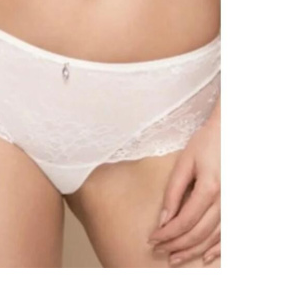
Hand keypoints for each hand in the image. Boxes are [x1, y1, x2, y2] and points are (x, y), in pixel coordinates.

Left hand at [148, 96, 220, 265]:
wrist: (230, 133)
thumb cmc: (205, 144)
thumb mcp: (184, 163)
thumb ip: (173, 191)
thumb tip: (163, 218)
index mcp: (209, 188)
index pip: (184, 221)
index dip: (167, 233)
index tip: (153, 238)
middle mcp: (225, 201)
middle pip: (198, 233)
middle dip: (177, 245)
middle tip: (160, 249)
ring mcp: (234, 206)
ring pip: (212, 238)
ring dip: (193, 250)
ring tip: (176, 257)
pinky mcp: (238, 206)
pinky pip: (228, 234)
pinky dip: (217, 248)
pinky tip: (205, 257)